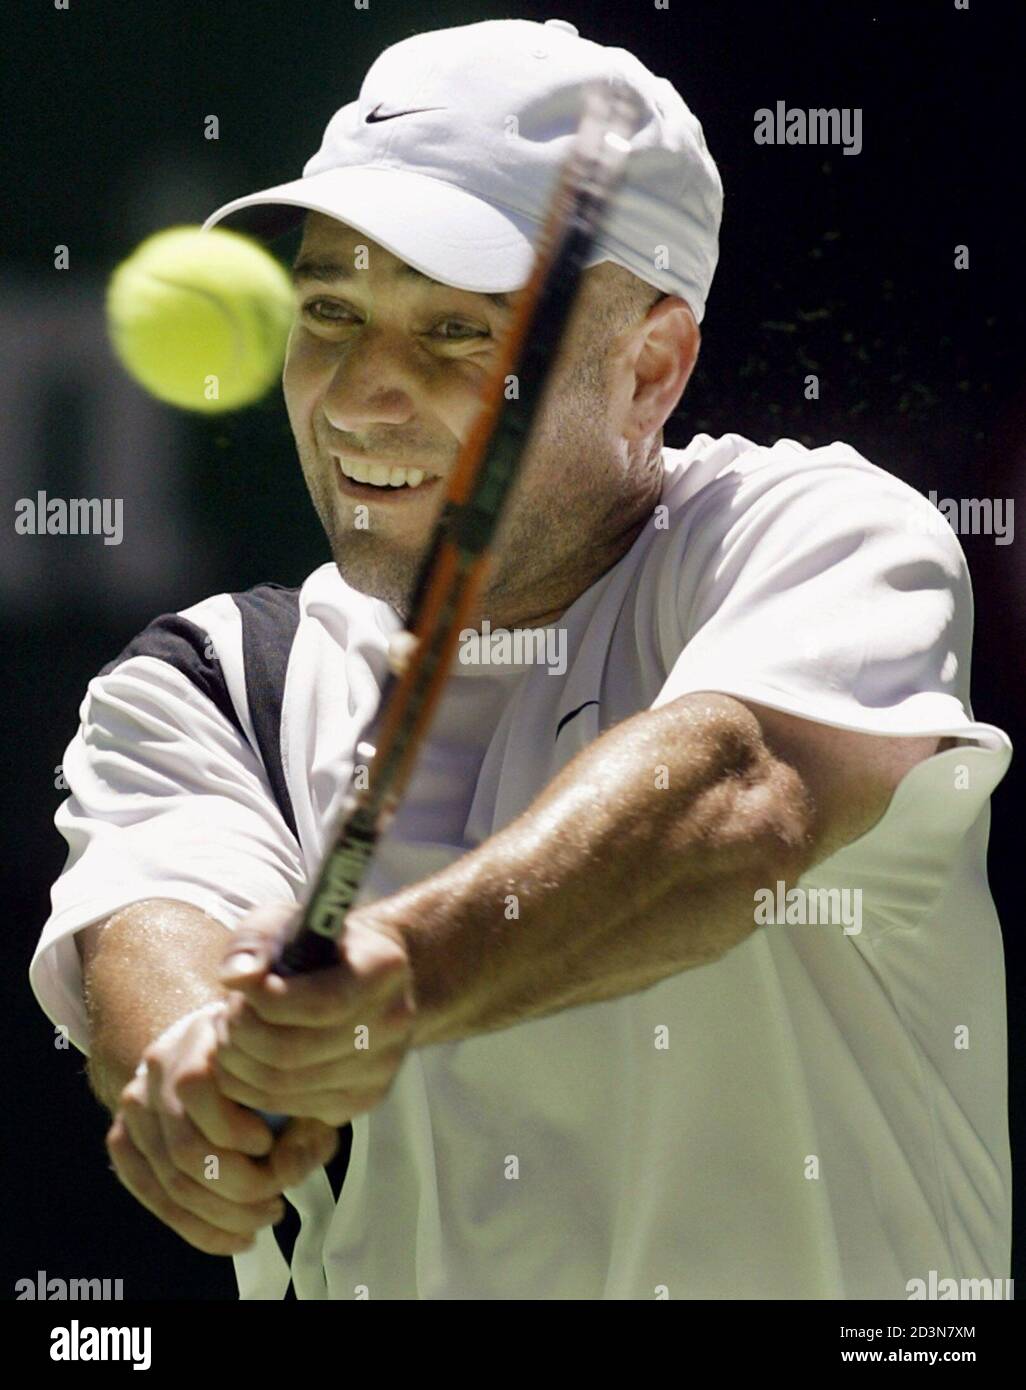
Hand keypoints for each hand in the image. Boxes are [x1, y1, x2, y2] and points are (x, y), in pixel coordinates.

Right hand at [106, 1000, 338, 1255]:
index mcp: (201, 1036)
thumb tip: (288, 1171)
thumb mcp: (298, 1080)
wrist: (216, 1049)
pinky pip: (151, 1195)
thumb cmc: (269, 1067)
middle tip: (277, 1201)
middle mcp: (158, 1067)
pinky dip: (197, 1227)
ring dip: (223, 1216)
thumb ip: (306, 1123)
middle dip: (239, 1189)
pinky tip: (236, 1235)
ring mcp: (135, 1104)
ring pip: (169, 1181)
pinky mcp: (124, 1137)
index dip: (236, 1131)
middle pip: (185, 1149)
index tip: (271, 1144)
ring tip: (266, 1216)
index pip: (196, 1088)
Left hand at [214, 903, 415, 1128]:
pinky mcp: (363, 1099)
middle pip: (293, 1052)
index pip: (319, 1004)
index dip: (264, 1001)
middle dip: (240, 1034)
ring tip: (231, 1033)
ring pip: (284, 1087)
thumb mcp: (287, 919)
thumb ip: (256, 938)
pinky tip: (249, 1059)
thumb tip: (236, 978)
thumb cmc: (319, 944)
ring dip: (237, 1063)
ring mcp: (382, 1067)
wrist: (365, 977)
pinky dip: (252, 1089)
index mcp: (383, 968)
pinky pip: (291, 1108)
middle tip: (226, 1013)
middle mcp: (394, 1022)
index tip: (239, 987)